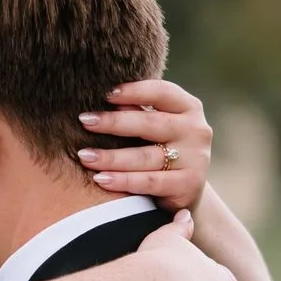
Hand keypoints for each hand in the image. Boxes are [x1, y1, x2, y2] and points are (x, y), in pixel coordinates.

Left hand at [79, 79, 211, 211]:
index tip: (106, 94)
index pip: (162, 92)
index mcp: (189, 108)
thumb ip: (138, 111)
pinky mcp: (188, 184)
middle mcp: (196, 130)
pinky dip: (123, 181)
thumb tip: (110, 97)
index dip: (135, 91)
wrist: (186, 190)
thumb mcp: (154, 127)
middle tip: (85, 121)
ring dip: (111, 157)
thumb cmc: (162, 148)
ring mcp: (195, 158)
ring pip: (146, 156)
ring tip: (84, 156)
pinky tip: (100, 179)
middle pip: (151, 123)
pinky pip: (150, 182)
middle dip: (115, 122)